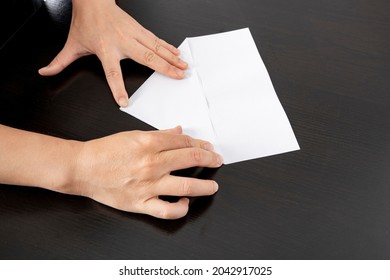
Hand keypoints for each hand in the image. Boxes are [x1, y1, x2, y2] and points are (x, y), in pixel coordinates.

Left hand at [38, 0, 186, 107]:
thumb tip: (45, 71)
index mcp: (106, 49)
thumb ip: (59, 61)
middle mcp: (123, 42)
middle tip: (178, 76)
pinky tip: (176, 53)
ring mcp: (134, 34)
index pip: (112, 73)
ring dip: (171, 58)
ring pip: (155, 48)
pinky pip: (156, 39)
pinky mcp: (139, 29)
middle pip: (146, 57)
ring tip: (183, 66)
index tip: (125, 102)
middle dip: (164, 68)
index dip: (118, 88)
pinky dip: (168, 47)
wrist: (93, 1)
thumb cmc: (86, 22)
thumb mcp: (72, 44)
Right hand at [71, 126, 222, 218]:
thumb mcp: (133, 135)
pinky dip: (179, 209)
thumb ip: (159, 134)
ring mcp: (147, 185)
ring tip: (213, 186)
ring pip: (186, 186)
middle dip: (210, 159)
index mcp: (150, 143)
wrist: (82, 168)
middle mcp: (152, 164)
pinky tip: (185, 204)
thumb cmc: (105, 151)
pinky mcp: (140, 203)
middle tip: (217, 161)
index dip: (201, 143)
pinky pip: (166, 211)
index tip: (207, 147)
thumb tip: (179, 131)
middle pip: (191, 158)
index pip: (185, 142)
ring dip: (205, 186)